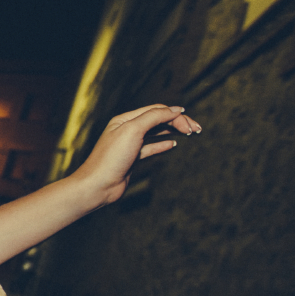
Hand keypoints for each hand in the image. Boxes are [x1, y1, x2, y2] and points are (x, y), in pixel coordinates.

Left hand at [71, 104, 201, 206]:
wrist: (98, 185)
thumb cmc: (112, 158)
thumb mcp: (133, 130)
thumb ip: (154, 117)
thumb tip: (174, 109)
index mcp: (125, 119)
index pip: (156, 111)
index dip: (174, 115)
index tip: (190, 124)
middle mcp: (127, 130)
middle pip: (157, 120)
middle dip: (177, 122)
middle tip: (196, 129)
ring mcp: (130, 145)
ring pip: (156, 133)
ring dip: (173, 131)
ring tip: (190, 133)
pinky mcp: (132, 159)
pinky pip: (150, 148)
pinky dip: (163, 145)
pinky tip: (173, 144)